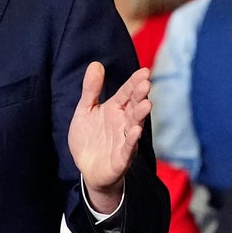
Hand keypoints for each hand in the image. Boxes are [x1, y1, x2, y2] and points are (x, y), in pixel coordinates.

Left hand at [69, 63, 151, 211]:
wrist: (87, 168)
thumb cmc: (89, 137)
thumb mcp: (85, 110)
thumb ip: (91, 89)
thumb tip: (96, 64)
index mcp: (114, 109)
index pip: (126, 93)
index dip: (134, 82)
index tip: (144, 71)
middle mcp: (122, 122)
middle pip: (133, 106)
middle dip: (140, 95)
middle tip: (146, 83)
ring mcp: (124, 139)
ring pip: (135, 125)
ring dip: (140, 115)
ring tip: (146, 103)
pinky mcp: (121, 158)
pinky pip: (128, 148)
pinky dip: (132, 140)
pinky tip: (136, 131)